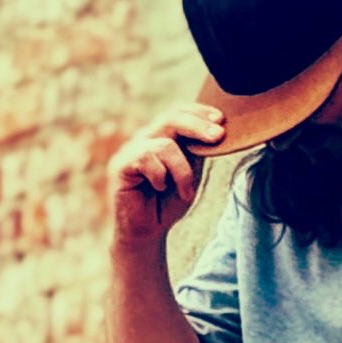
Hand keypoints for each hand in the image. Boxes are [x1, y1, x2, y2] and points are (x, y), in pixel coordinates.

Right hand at [108, 105, 224, 249]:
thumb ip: (197, 151)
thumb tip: (218, 129)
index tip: (222, 119)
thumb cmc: (168, 202)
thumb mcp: (190, 172)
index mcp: (160, 136)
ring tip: (185, 191)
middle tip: (219, 136)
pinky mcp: (119, 165)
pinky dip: (161, 176)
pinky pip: (147, 158)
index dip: (199, 112)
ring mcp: (130, 150)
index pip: (177, 111)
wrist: (147, 232)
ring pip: (164, 144)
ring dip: (182, 169)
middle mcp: (144, 138)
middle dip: (198, 126)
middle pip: (171, 117)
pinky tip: (159, 188)